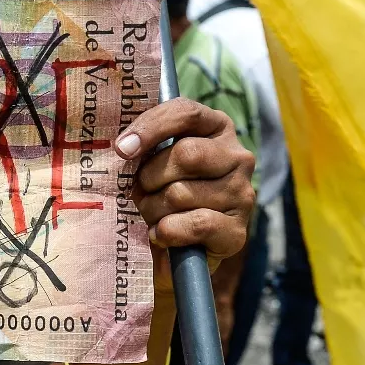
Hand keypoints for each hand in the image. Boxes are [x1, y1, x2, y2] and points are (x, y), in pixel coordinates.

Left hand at [115, 98, 255, 291]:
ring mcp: (242, 194)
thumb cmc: (162, 196)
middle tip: (141, 192)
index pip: (186, 113)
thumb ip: (145, 146)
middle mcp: (238, 156)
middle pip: (187, 154)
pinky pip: (194, 224)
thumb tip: (124, 146)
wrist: (179, 252)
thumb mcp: (153, 163)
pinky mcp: (237, 231)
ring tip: (154, 215)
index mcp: (216, 128)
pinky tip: (163, 234)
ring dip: (154, 209)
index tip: (123, 149)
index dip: (151, 127)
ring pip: (182, 193)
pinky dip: (168, 232)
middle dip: (150, 177)